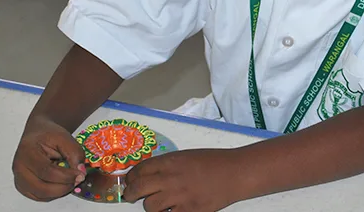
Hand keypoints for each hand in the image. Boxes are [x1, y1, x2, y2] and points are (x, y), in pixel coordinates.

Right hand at [12, 116, 86, 200]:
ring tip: (70, 179)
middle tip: (77, 179)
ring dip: (59, 191)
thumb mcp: (64, 137)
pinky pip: (39, 196)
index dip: (66, 176)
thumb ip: (74, 152)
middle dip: (64, 187)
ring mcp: (19, 179)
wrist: (37, 133)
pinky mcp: (23, 186)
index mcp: (27, 152)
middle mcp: (20, 168)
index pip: (47, 171)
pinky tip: (61, 183)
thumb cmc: (47, 134)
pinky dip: (53, 193)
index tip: (80, 174)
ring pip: (41, 195)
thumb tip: (80, 171)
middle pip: (42, 188)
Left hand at [124, 148, 246, 211]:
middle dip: (130, 194)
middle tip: (130, 196)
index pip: (139, 170)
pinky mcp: (189, 211)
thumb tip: (148, 175)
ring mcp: (179, 196)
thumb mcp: (186, 156)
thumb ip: (167, 165)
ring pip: (150, 207)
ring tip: (158, 205)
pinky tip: (172, 210)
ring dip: (151, 206)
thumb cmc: (213, 162)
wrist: (234, 173)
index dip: (131, 177)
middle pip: (138, 189)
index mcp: (170, 162)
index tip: (129, 181)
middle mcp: (171, 178)